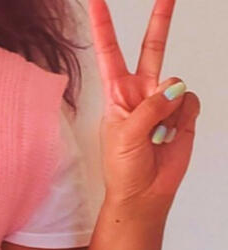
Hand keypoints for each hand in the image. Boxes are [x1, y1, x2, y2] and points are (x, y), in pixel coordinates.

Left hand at [89, 0, 200, 215]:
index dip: (103, 27)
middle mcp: (141, 91)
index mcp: (117, 94)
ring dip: (168, 111)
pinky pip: (191, 101)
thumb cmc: (123, 168)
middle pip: (153, 47)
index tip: (94, 0)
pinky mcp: (184, 112)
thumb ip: (148, 108)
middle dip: (161, 20)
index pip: (109, 53)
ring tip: (155, 137)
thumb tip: (175, 87)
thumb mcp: (125, 136)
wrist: (144, 193)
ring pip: (176, 84)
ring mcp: (164, 100)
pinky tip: (170, 136)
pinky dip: (183, 119)